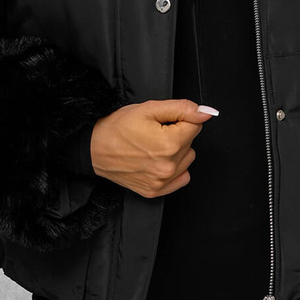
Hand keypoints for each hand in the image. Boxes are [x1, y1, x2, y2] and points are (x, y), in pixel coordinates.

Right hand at [89, 98, 217, 197]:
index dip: (179, 119)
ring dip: (176, 151)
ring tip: (153, 146)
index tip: (162, 121)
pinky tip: (157, 160)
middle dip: (177, 133)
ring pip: (187, 159)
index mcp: (169, 144)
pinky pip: (182, 177)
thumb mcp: (149, 109)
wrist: (94, 149)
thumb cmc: (117, 127)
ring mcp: (162, 181)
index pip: (195, 125)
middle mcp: (168, 166)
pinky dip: (174, 168)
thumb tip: (206, 113)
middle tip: (154, 132)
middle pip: (191, 142)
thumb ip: (182, 108)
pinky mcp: (155, 191)